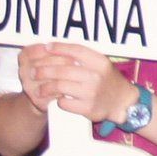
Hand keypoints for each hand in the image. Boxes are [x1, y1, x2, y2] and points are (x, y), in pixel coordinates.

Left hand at [17, 42, 136, 122]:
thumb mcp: (100, 64)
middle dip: (44, 70)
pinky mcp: (88, 108)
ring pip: (60, 86)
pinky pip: (64, 103)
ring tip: (38, 88)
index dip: (59, 48)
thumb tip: (54, 47)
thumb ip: (82, 56)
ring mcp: (92, 93)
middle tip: (34, 72)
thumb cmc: (107, 80)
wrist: (122, 102)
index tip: (46, 47)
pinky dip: (57, 101)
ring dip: (45, 87)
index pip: (76, 50)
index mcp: (100, 62)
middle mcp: (96, 76)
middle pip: (63, 69)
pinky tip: (54, 100)